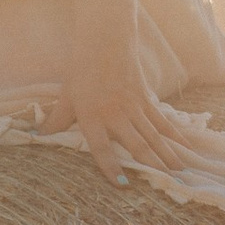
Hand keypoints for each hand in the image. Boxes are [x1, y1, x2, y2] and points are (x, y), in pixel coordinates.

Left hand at [59, 49, 207, 189]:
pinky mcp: (146, 99)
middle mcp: (116, 114)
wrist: (106, 40)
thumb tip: (37, 137)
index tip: (122, 184)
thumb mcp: (66, 96)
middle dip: (152, 166)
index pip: (102, 147)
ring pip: (154, 136)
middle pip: (137, 144)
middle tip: (166, 184)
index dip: (110, 166)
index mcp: (93, 116)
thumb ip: (56, 120)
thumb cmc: (82, 70)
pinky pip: (162, 122)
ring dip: (168, 155)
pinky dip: (175, 136)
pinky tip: (187, 149)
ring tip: (180, 173)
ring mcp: (134, 107)